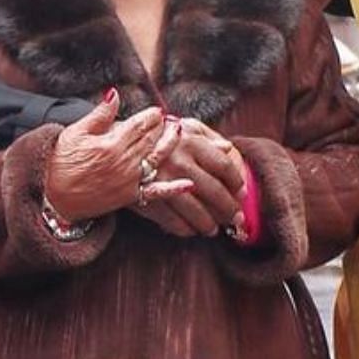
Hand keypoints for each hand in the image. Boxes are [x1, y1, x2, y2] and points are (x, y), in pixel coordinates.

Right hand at [43, 93, 188, 219]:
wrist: (51, 197)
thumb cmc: (59, 161)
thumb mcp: (75, 132)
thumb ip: (100, 114)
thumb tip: (114, 92)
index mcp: (112, 142)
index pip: (139, 124)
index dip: (150, 116)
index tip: (157, 110)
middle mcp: (124, 161)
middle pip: (150, 139)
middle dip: (161, 127)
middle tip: (170, 118)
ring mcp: (129, 180)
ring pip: (157, 158)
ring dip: (170, 144)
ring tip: (178, 132)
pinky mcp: (128, 197)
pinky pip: (155, 192)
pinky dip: (173, 188)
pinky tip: (188, 183)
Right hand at [132, 118, 247, 237]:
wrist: (116, 143)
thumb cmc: (156, 134)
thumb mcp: (183, 127)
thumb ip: (207, 137)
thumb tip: (228, 149)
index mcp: (191, 142)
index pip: (223, 166)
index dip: (236, 182)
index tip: (242, 193)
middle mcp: (179, 161)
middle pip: (213, 191)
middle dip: (228, 209)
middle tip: (237, 220)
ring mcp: (162, 181)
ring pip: (193, 209)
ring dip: (207, 223)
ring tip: (214, 230)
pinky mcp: (145, 197)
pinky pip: (169, 219)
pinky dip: (183, 228)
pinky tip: (191, 231)